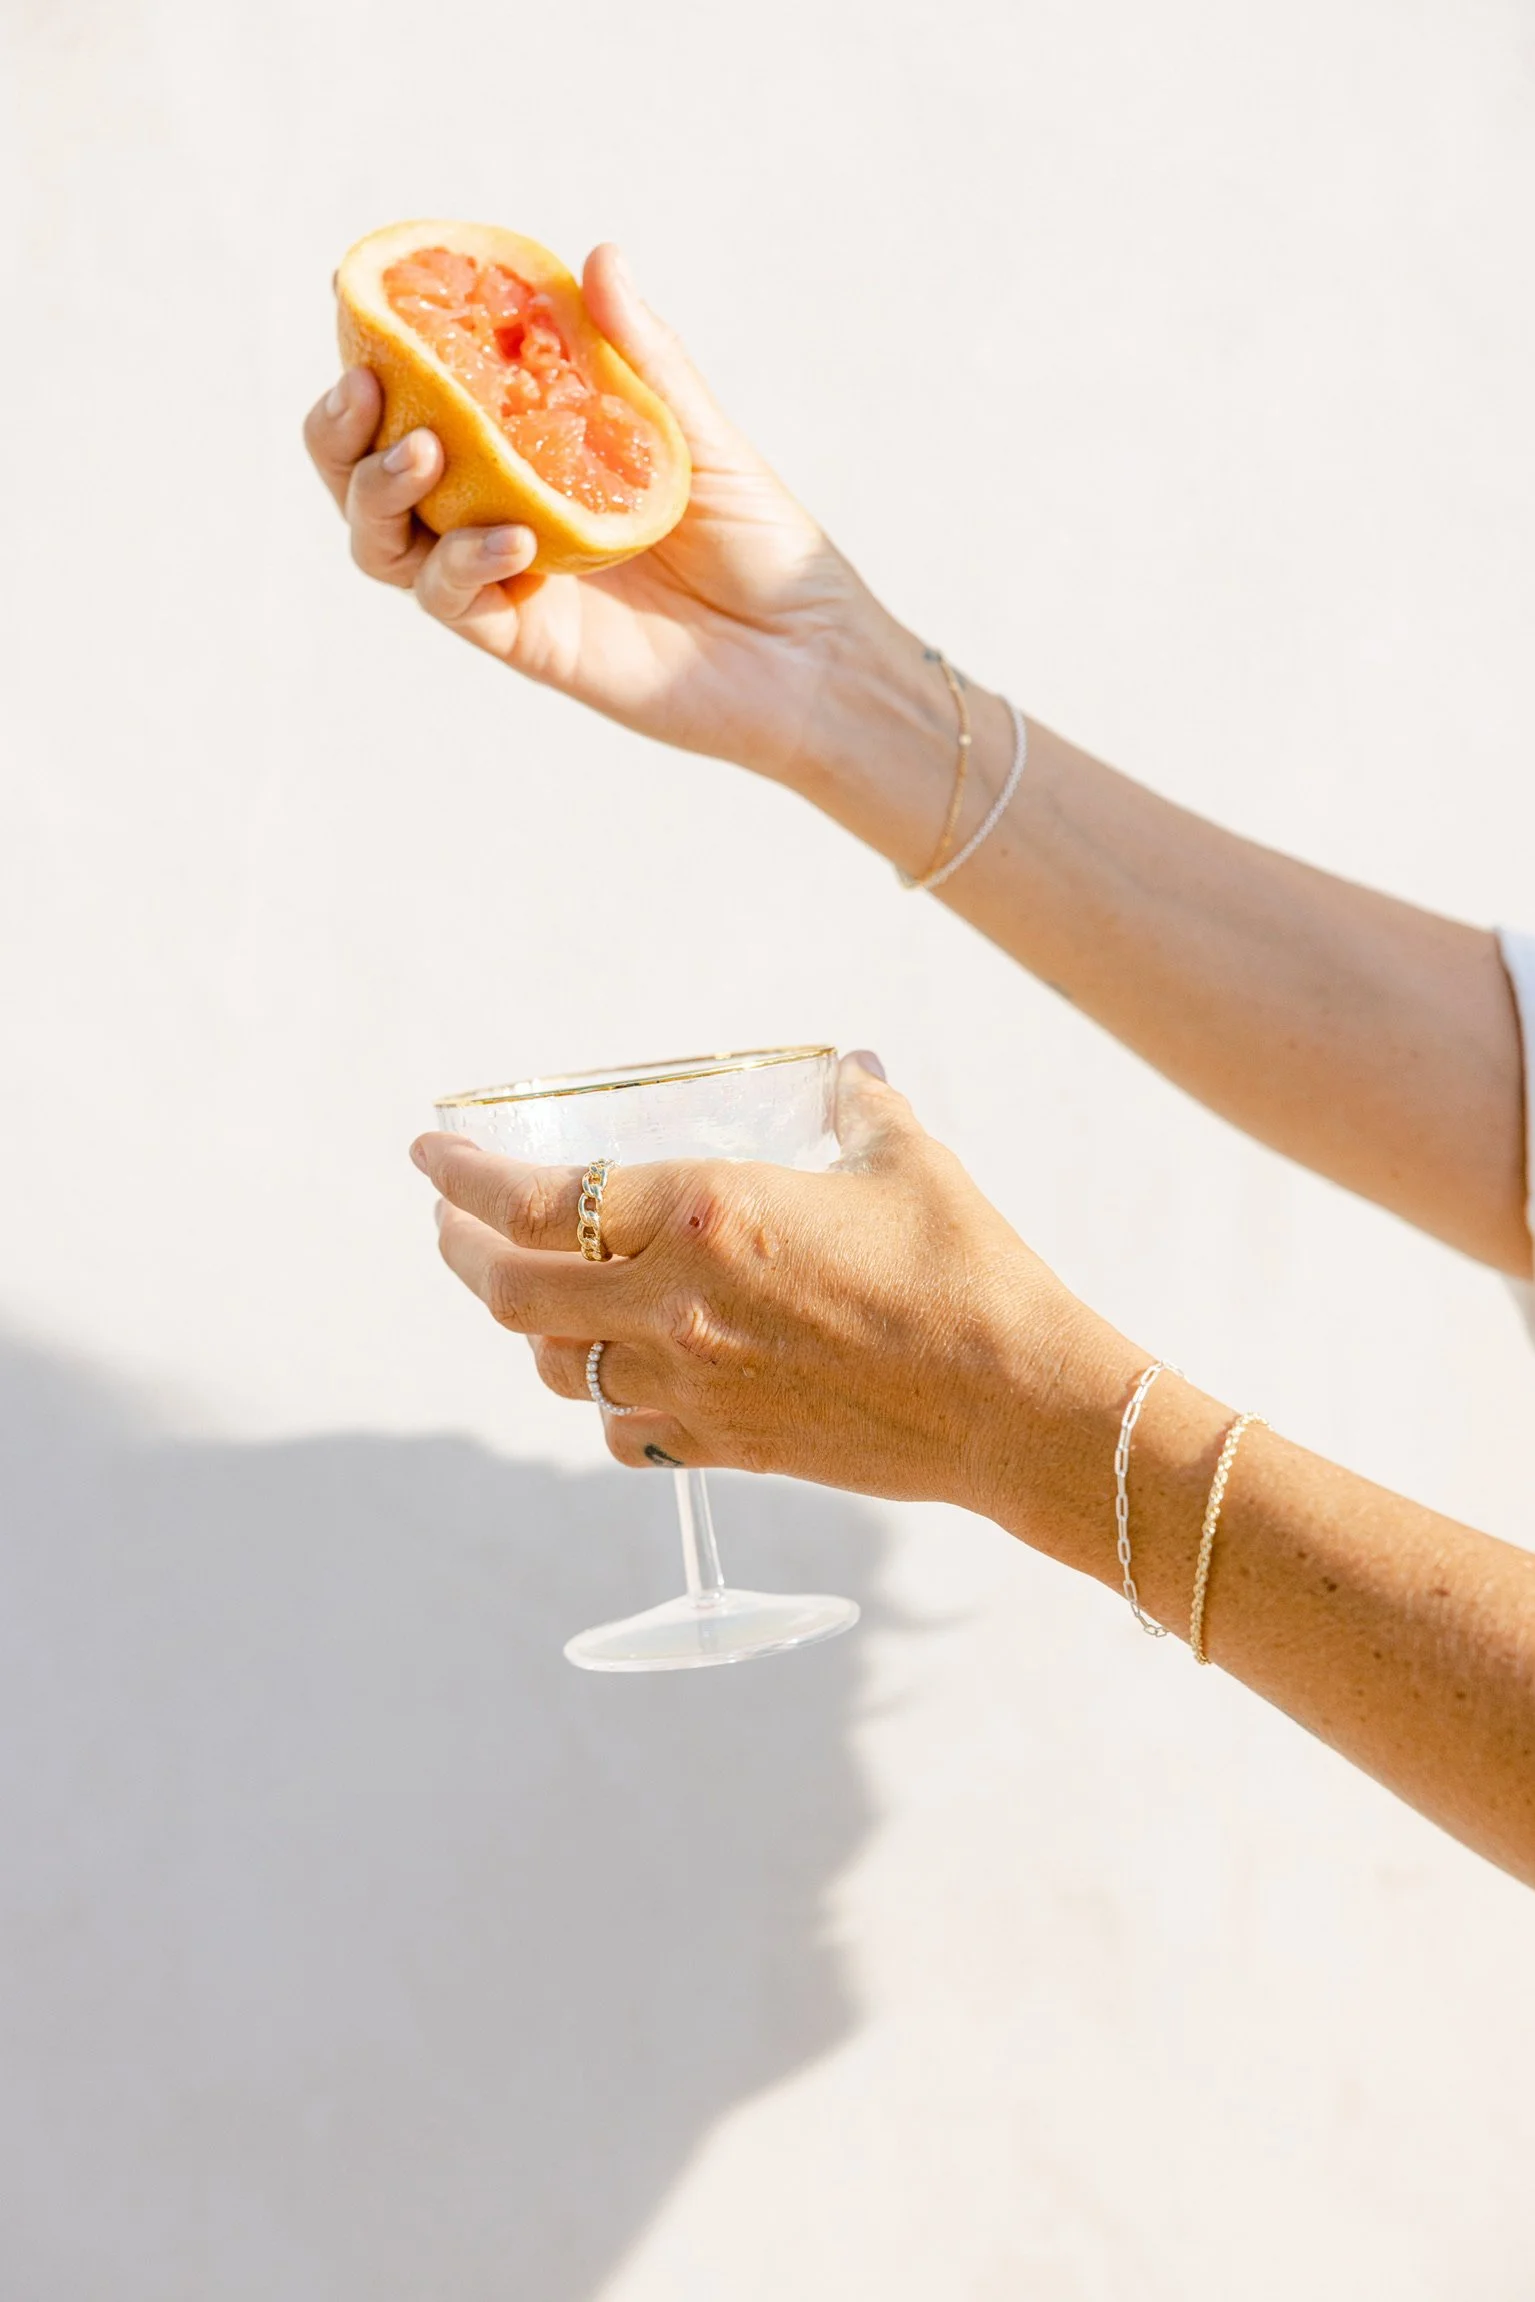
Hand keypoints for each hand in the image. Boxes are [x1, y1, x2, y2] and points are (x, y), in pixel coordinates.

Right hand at [303, 243, 882, 785]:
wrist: (804, 649)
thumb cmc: (758, 538)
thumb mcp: (699, 432)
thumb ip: (641, 354)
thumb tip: (600, 256)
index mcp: (523, 451)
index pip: (420, 399)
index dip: (377, 357)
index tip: (367, 305)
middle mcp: (496, 511)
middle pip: (368, 474)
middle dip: (341, 433)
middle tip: (361, 391)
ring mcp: (504, 579)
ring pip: (385, 542)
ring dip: (380, 493)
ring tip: (422, 453)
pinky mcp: (525, 641)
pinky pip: (454, 602)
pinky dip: (462, 563)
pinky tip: (509, 536)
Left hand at [410, 1054, 1125, 1519]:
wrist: (1015, 1407)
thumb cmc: (969, 1273)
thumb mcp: (909, 1164)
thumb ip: (861, 1108)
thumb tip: (851, 1070)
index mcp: (704, 1217)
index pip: (534, 1201)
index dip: (462, 1179)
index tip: (428, 1158)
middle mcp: (674, 1306)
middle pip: (510, 1292)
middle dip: (460, 1254)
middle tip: (449, 1226)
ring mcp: (692, 1386)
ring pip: (553, 1366)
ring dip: (523, 1325)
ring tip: (525, 1293)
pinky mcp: (723, 1446)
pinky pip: (619, 1431)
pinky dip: (597, 1400)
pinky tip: (613, 1377)